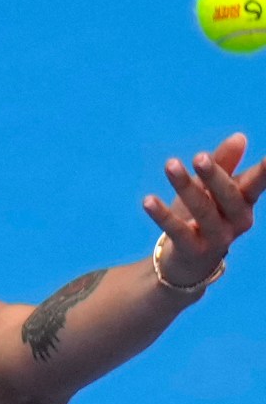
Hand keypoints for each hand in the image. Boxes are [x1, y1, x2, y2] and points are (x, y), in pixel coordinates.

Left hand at [142, 133, 265, 286]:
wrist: (186, 266)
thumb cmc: (200, 221)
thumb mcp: (210, 191)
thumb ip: (224, 166)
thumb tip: (240, 137)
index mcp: (243, 204)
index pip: (256, 183)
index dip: (265, 170)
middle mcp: (236, 222)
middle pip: (229, 195)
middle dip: (215, 175)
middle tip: (199, 156)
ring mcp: (217, 239)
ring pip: (203, 210)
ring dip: (186, 187)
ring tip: (170, 165)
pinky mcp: (194, 251)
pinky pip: (178, 231)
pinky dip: (162, 215)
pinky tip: (148, 200)